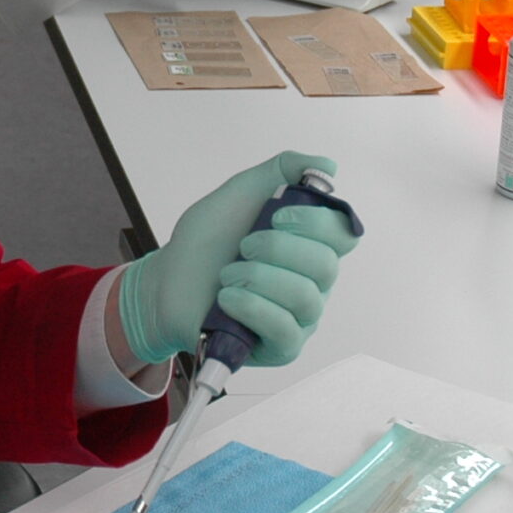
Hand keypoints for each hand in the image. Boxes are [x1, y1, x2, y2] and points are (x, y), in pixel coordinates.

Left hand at [115, 152, 359, 367]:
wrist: (168, 280)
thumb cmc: (209, 241)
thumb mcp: (242, 193)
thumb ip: (283, 170)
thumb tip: (329, 165)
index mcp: (312, 246)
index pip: (344, 235)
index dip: (315, 223)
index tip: (276, 216)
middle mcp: (314, 283)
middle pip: (325, 265)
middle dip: (277, 248)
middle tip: (243, 246)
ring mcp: (300, 318)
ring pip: (304, 297)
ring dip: (258, 278)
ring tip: (227, 275)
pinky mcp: (281, 348)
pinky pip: (285, 330)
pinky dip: (252, 307)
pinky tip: (226, 299)